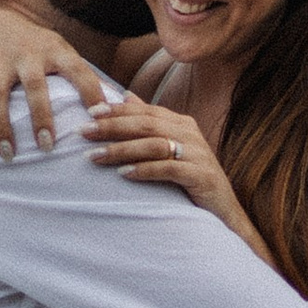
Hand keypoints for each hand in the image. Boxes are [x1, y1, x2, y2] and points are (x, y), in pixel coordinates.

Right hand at [0, 13, 108, 154]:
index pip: (78, 71)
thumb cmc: (35, 46)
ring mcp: (0, 60)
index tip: (101, 118)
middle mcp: (27, 54)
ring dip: (2, 127)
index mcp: (55, 51)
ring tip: (8, 155)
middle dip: (41, 117)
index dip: (91, 92)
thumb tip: (121, 104)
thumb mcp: (60, 52)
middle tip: (48, 147)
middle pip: (35, 88)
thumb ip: (84, 75)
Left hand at [86, 98, 262, 249]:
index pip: (145, 110)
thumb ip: (150, 123)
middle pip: (146, 124)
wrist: (223, 213)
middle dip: (112, 127)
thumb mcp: (170, 148)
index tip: (89, 112)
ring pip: (154, 145)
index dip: (117, 110)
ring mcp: (198, 155)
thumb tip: (125, 95)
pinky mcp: (202, 176)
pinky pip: (169, 169)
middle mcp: (191, 135)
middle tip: (83, 131)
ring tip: (94, 156)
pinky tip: (124, 174)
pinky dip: (144, 170)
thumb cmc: (191, 181)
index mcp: (182, 124)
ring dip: (121, 149)